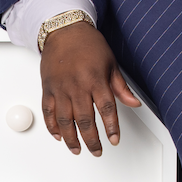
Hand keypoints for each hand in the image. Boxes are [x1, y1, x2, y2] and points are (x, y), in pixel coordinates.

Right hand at [39, 21, 141, 155]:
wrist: (63, 30)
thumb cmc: (87, 44)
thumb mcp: (110, 63)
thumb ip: (120, 86)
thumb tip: (134, 102)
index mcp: (95, 79)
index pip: (106, 109)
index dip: (111, 128)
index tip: (114, 140)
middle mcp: (77, 86)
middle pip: (85, 120)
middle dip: (92, 140)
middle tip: (97, 150)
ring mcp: (60, 88)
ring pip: (65, 120)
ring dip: (71, 139)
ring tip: (77, 150)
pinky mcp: (48, 89)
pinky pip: (48, 112)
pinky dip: (52, 127)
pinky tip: (59, 136)